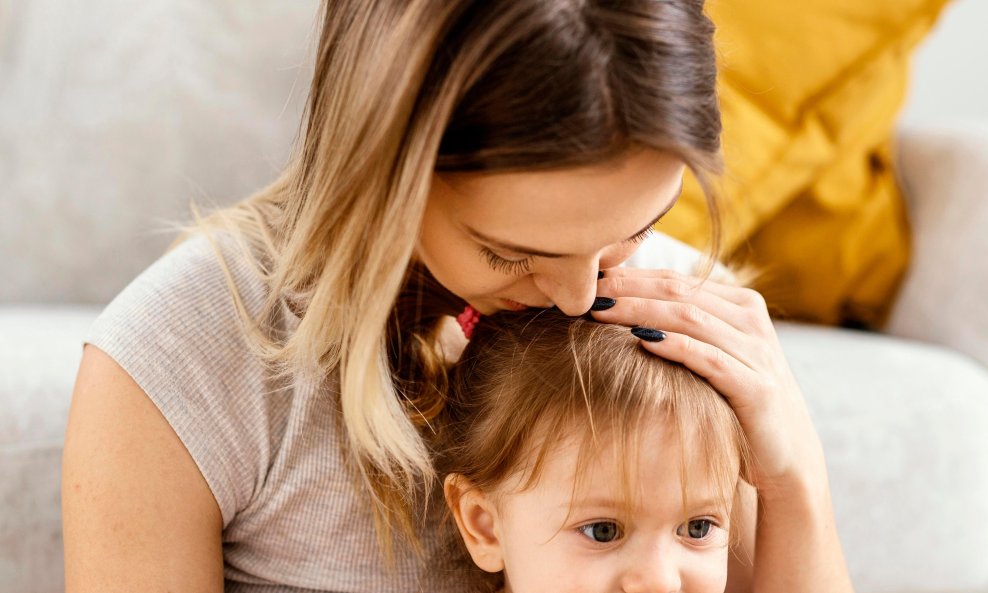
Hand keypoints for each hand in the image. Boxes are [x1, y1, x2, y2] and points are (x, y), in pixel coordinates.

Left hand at [592, 268, 826, 493]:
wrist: (785, 456)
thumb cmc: (733, 404)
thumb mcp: (711, 357)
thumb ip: (681, 329)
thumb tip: (618, 306)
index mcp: (740, 304)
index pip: (675, 280)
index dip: (630, 276)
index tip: (589, 279)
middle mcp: (752, 320)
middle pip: (679, 293)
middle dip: (629, 289)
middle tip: (587, 292)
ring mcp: (758, 352)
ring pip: (690, 319)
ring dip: (641, 312)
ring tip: (602, 312)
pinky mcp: (757, 387)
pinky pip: (710, 359)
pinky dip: (675, 346)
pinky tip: (642, 342)